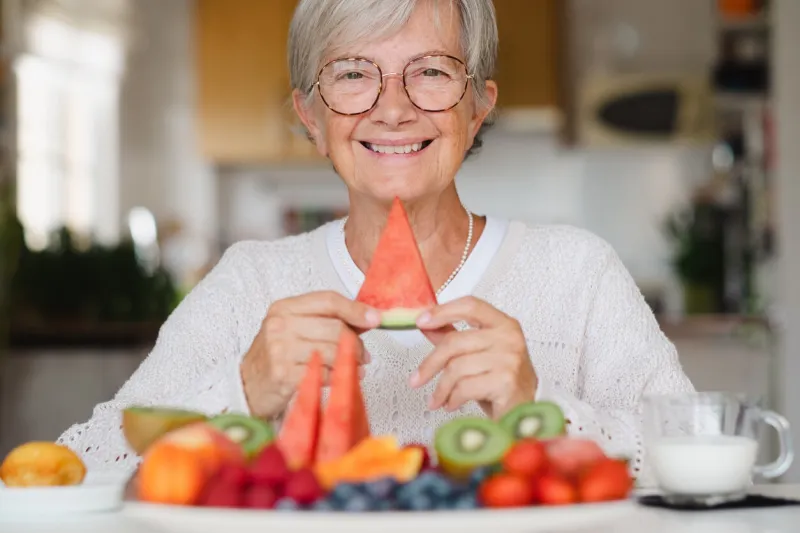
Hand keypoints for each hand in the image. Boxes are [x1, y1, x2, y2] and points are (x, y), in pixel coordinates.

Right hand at [241, 291, 380, 419]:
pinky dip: (337, 376)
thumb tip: (368, 317)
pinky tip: (340, 377)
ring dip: (350, 361)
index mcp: (285, 307)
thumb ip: (327, 320)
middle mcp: (280, 325)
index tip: (375, 319)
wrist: (247, 385)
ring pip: (332, 351)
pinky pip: (324, 374)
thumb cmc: (278, 355)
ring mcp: (280, 350)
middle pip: (335, 327)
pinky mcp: (284, 375)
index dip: (356, 309)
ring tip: (355, 366)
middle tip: (363, 354)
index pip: (328, 300)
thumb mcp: (296, 328)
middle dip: (355, 342)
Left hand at [410, 296, 536, 418]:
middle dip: (430, 364)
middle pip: (455, 342)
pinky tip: (452, 404)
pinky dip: (453, 399)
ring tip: (437, 399)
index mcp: (503, 323)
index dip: (442, 311)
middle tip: (416, 379)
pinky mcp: (506, 382)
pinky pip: (465, 387)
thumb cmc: (500, 381)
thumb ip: (453, 336)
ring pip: (457, 367)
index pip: (470, 305)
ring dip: (441, 388)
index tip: (420, 321)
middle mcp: (509, 337)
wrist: (524, 411)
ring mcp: (509, 359)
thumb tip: (425, 324)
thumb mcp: (477, 354)